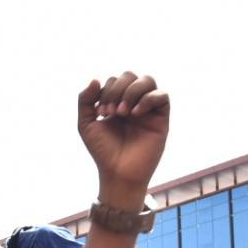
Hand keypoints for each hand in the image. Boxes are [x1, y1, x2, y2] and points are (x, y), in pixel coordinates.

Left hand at [77, 72, 168, 209]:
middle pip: (130, 75)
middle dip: (117, 89)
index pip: (114, 80)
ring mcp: (148, 109)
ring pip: (147, 80)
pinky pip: (162, 95)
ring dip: (131, 91)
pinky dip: (147, 99)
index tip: (100, 112)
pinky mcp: (161, 118)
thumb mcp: (86, 124)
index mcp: (116, 102)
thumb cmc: (103, 151)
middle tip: (111, 112)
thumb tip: (95, 79)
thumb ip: (85, 100)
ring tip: (123, 112)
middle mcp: (133, 102)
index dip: (106, 90)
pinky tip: (135, 114)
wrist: (118, 171)